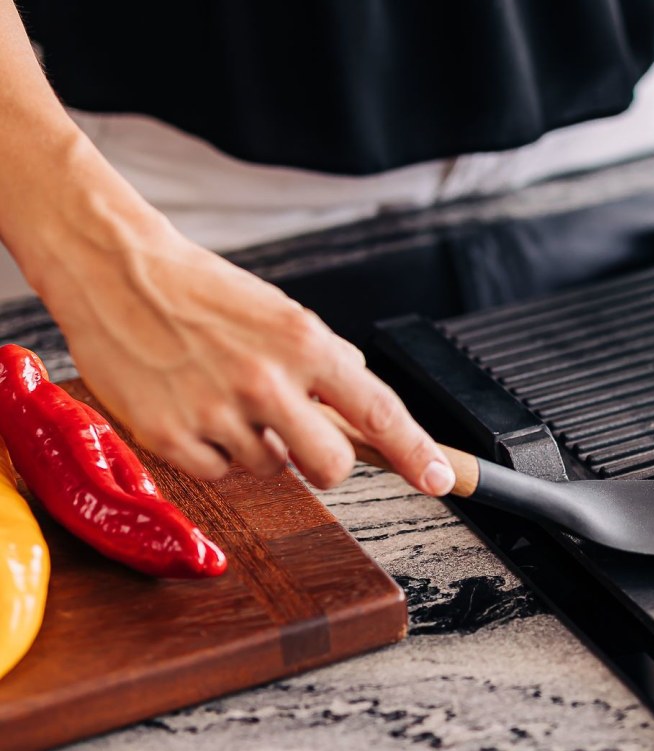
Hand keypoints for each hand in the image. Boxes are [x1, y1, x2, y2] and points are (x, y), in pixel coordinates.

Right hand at [26, 153, 454, 493]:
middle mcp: (267, 380)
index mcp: (303, 342)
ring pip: (268, 470)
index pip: (377, 410)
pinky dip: (210, 454)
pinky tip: (192, 409)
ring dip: (255, 447)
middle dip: (320, 462)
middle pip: (328, 465)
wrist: (115, 270)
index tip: (441, 480)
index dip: (415, 452)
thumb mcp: (276, 310)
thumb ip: (322, 358)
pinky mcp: (170, 436)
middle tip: (296, 437)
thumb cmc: (198, 288)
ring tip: (221, 395)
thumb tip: (358, 393)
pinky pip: (216, 476)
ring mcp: (218, 411)